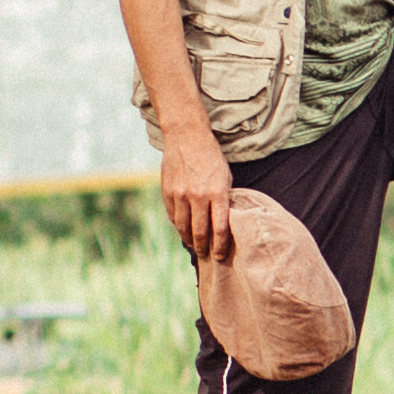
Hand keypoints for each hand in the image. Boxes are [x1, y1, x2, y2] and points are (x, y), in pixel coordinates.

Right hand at [159, 125, 235, 263]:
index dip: (220, 246)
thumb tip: (222, 223)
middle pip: (200, 231)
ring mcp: (180, 194)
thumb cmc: (212, 159)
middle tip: (207, 256)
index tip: (220, 256)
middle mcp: (198, 196)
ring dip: (189, 240)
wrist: (187, 137)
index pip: (220, 228)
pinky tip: (183, 231)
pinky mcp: (167, 191)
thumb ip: (223, 200)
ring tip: (195, 246)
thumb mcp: (226, 178)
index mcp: (218, 194)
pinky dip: (178, 226)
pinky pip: (173, 216)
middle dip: (204, 247)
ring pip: (183, 227)